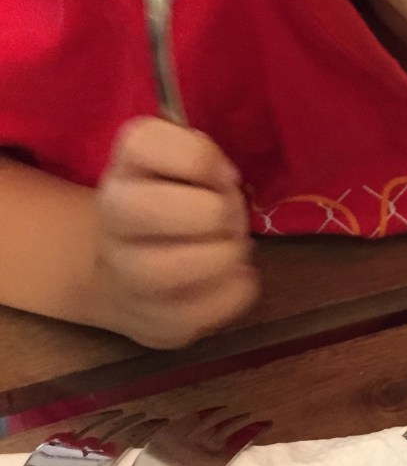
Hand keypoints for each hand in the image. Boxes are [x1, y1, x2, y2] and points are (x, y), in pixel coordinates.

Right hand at [94, 118, 257, 346]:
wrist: (120, 272)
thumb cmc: (171, 202)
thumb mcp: (181, 162)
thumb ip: (202, 155)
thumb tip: (226, 179)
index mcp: (125, 166)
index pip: (148, 144)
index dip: (202, 160)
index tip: (217, 176)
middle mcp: (113, 217)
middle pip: (159, 210)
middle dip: (215, 212)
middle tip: (225, 218)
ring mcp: (126, 275)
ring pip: (176, 268)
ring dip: (225, 255)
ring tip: (231, 249)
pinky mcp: (153, 321)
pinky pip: (203, 311)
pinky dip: (234, 291)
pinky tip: (233, 277)